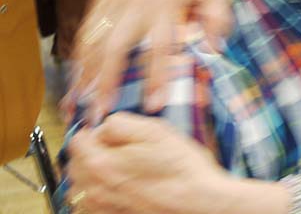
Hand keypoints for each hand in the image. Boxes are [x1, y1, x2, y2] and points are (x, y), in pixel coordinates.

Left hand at [68, 113, 233, 213]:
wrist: (199, 202)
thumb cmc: (182, 169)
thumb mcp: (156, 130)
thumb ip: (121, 123)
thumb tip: (104, 126)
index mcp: (101, 163)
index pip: (76, 140)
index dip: (93, 131)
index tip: (107, 133)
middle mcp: (95, 189)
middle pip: (74, 164)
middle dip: (89, 152)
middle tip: (116, 148)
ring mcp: (101, 208)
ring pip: (79, 187)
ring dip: (91, 175)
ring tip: (118, 169)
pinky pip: (90, 205)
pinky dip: (98, 195)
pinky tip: (120, 188)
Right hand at [70, 0, 231, 122]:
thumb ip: (218, 19)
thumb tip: (214, 50)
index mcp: (167, 1)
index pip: (160, 47)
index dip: (157, 78)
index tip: (153, 105)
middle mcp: (136, 2)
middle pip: (117, 48)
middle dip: (108, 83)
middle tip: (102, 113)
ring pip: (95, 42)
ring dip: (88, 73)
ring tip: (83, 101)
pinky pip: (87, 29)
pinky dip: (80, 54)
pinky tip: (79, 74)